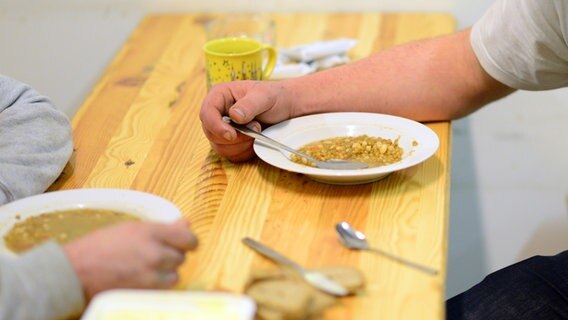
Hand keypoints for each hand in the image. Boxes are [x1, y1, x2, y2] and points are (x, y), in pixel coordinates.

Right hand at [63, 218, 197, 300]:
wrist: (74, 272)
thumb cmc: (98, 246)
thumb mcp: (130, 228)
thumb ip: (162, 228)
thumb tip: (186, 223)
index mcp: (150, 232)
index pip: (188, 238)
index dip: (189, 241)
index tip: (185, 242)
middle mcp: (154, 254)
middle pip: (181, 257)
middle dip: (172, 255)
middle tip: (155, 254)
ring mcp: (150, 276)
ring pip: (175, 275)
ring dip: (166, 272)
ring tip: (147, 268)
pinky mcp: (145, 293)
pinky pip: (162, 289)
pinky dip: (157, 285)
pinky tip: (143, 279)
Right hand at [199, 80, 293, 161]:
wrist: (285, 108)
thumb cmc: (274, 96)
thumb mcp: (265, 96)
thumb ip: (249, 105)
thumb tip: (234, 116)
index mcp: (219, 96)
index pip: (206, 113)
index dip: (216, 126)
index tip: (231, 135)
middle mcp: (217, 114)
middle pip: (211, 134)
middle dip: (235, 137)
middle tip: (256, 128)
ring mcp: (222, 130)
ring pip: (220, 147)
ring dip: (241, 145)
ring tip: (257, 131)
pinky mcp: (230, 144)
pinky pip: (231, 155)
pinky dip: (244, 152)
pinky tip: (255, 141)